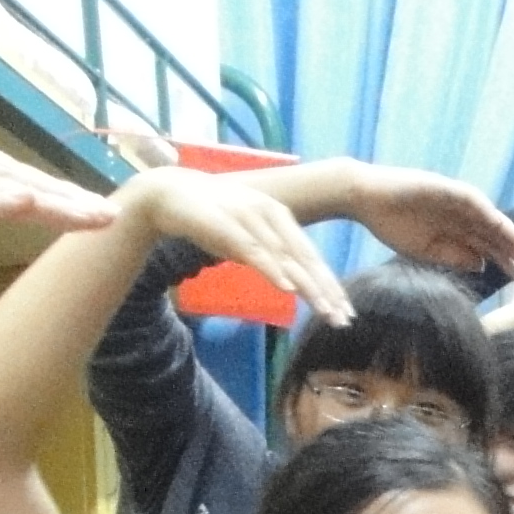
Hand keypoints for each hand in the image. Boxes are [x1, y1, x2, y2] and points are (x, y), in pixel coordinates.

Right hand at [125, 165, 355, 324]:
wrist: (169, 193)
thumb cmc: (211, 218)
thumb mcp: (247, 237)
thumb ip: (269, 254)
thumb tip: (291, 281)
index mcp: (279, 216)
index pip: (310, 255)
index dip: (328, 284)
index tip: (344, 311)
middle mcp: (271, 215)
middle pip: (305, 259)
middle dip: (326, 291)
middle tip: (343, 319)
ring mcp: (250, 218)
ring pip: (286, 258)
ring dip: (307, 286)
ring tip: (324, 310)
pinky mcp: (228, 226)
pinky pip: (254, 251)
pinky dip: (272, 269)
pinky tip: (287, 288)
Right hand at [348, 163, 513, 278]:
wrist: (365, 199)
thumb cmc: (390, 224)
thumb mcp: (425, 251)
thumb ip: (453, 257)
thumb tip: (481, 265)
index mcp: (454, 229)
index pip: (485, 246)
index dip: (503, 259)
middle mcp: (459, 214)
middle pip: (492, 234)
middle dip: (512, 250)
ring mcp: (454, 200)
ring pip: (487, 218)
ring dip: (506, 232)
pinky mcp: (446, 188)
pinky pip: (471, 201)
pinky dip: (486, 213)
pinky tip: (500, 227)